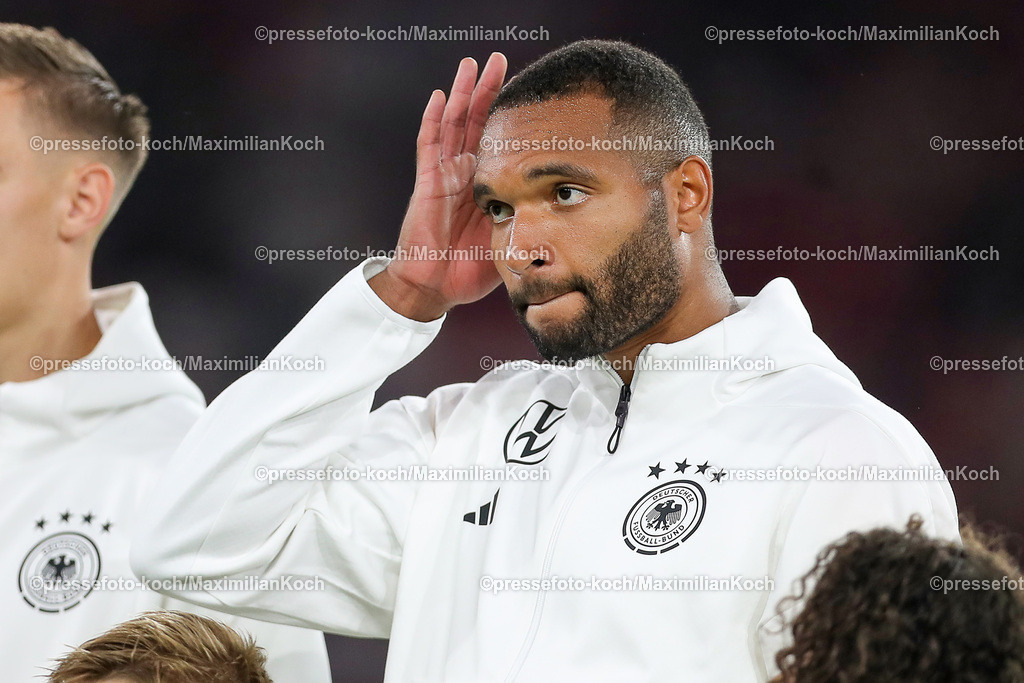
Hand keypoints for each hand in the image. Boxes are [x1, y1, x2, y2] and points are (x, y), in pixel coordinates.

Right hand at [370, 53, 507, 320]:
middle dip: (488, 90)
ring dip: (463, 93)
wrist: (436, 289)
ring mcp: (443, 176)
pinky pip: (429, 146)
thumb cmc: (469, 270)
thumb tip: (566, 215)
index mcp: (484, 185)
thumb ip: (528, 221)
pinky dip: (434, 119)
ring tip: (471, 63)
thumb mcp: (510, 240)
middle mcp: (463, 174)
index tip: (528, 90)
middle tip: (500, 59)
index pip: (498, 140)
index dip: (509, 114)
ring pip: (453, 124)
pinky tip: (441, 95)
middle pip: (476, 121)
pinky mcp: (427, 184)